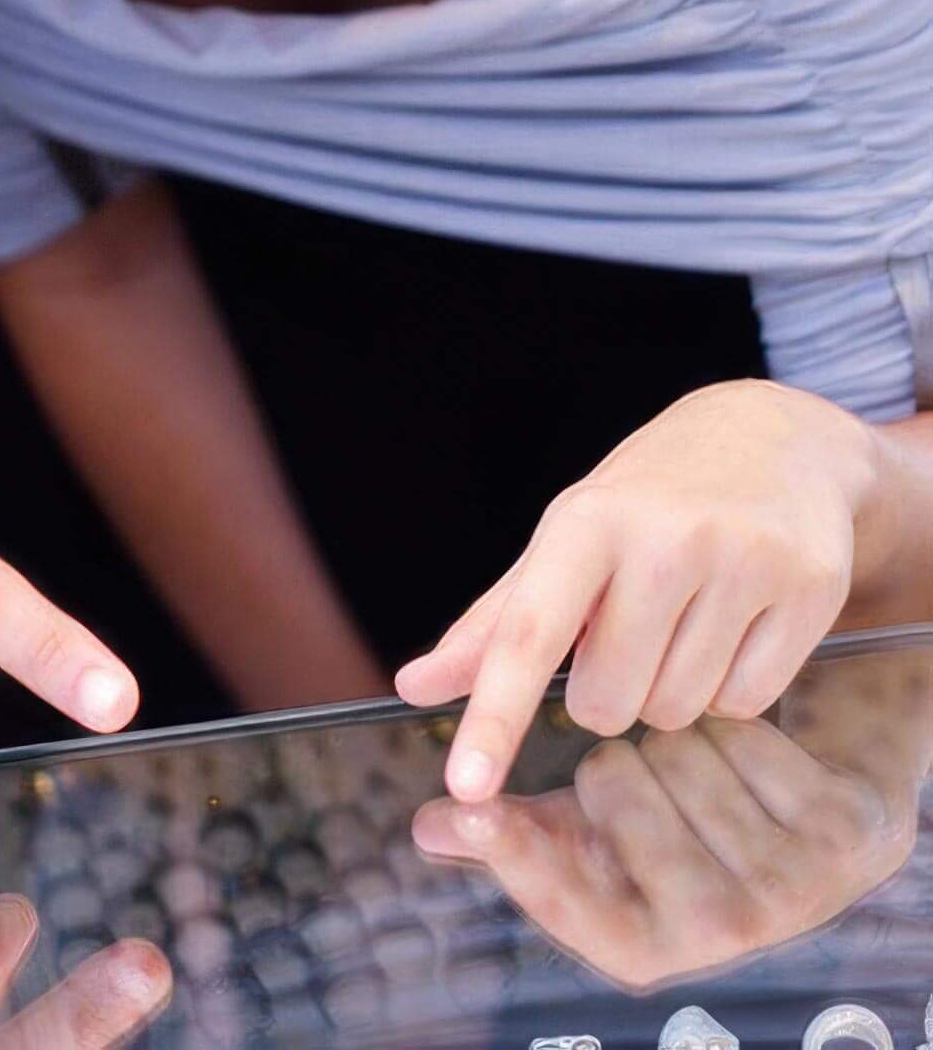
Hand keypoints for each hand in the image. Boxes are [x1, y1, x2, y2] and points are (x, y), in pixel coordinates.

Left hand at [397, 381, 877, 802]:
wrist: (771, 438)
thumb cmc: (647, 500)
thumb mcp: (566, 539)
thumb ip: (493, 624)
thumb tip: (414, 687)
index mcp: (585, 521)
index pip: (527, 636)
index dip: (493, 717)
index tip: (464, 786)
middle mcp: (663, 540)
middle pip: (606, 702)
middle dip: (606, 688)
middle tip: (627, 627)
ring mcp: (741, 563)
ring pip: (675, 710)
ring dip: (668, 688)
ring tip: (683, 617)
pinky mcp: (808, 591)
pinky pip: (746, 704)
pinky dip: (730, 686)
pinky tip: (734, 624)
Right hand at [410, 694, 926, 989]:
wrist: (811, 808)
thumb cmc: (676, 820)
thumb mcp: (591, 829)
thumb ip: (510, 827)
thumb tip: (430, 828)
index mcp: (645, 943)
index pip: (563, 905)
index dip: (514, 855)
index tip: (468, 808)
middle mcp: (718, 934)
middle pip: (610, 781)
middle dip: (615, 755)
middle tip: (644, 774)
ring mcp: (787, 891)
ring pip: (674, 748)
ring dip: (674, 731)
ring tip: (698, 763)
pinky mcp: (840, 837)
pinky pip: (743, 735)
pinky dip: (734, 722)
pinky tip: (750, 751)